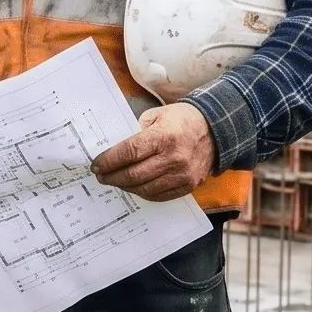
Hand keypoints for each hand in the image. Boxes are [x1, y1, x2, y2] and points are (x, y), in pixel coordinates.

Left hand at [93, 104, 216, 201]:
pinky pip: (159, 195)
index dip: (109, 161)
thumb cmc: (182, 120)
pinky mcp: (188, 185)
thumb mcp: (157, 115)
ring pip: (144, 188)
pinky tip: (133, 186)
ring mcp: (182, 174)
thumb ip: (137, 132)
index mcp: (164, 136)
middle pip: (134, 174)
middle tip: (101, 176)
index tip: (96, 165)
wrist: (215, 130)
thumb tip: (114, 150)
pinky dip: (142, 192)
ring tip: (115, 181)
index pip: (129, 152)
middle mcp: (174, 158)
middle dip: (112, 176)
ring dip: (125, 186)